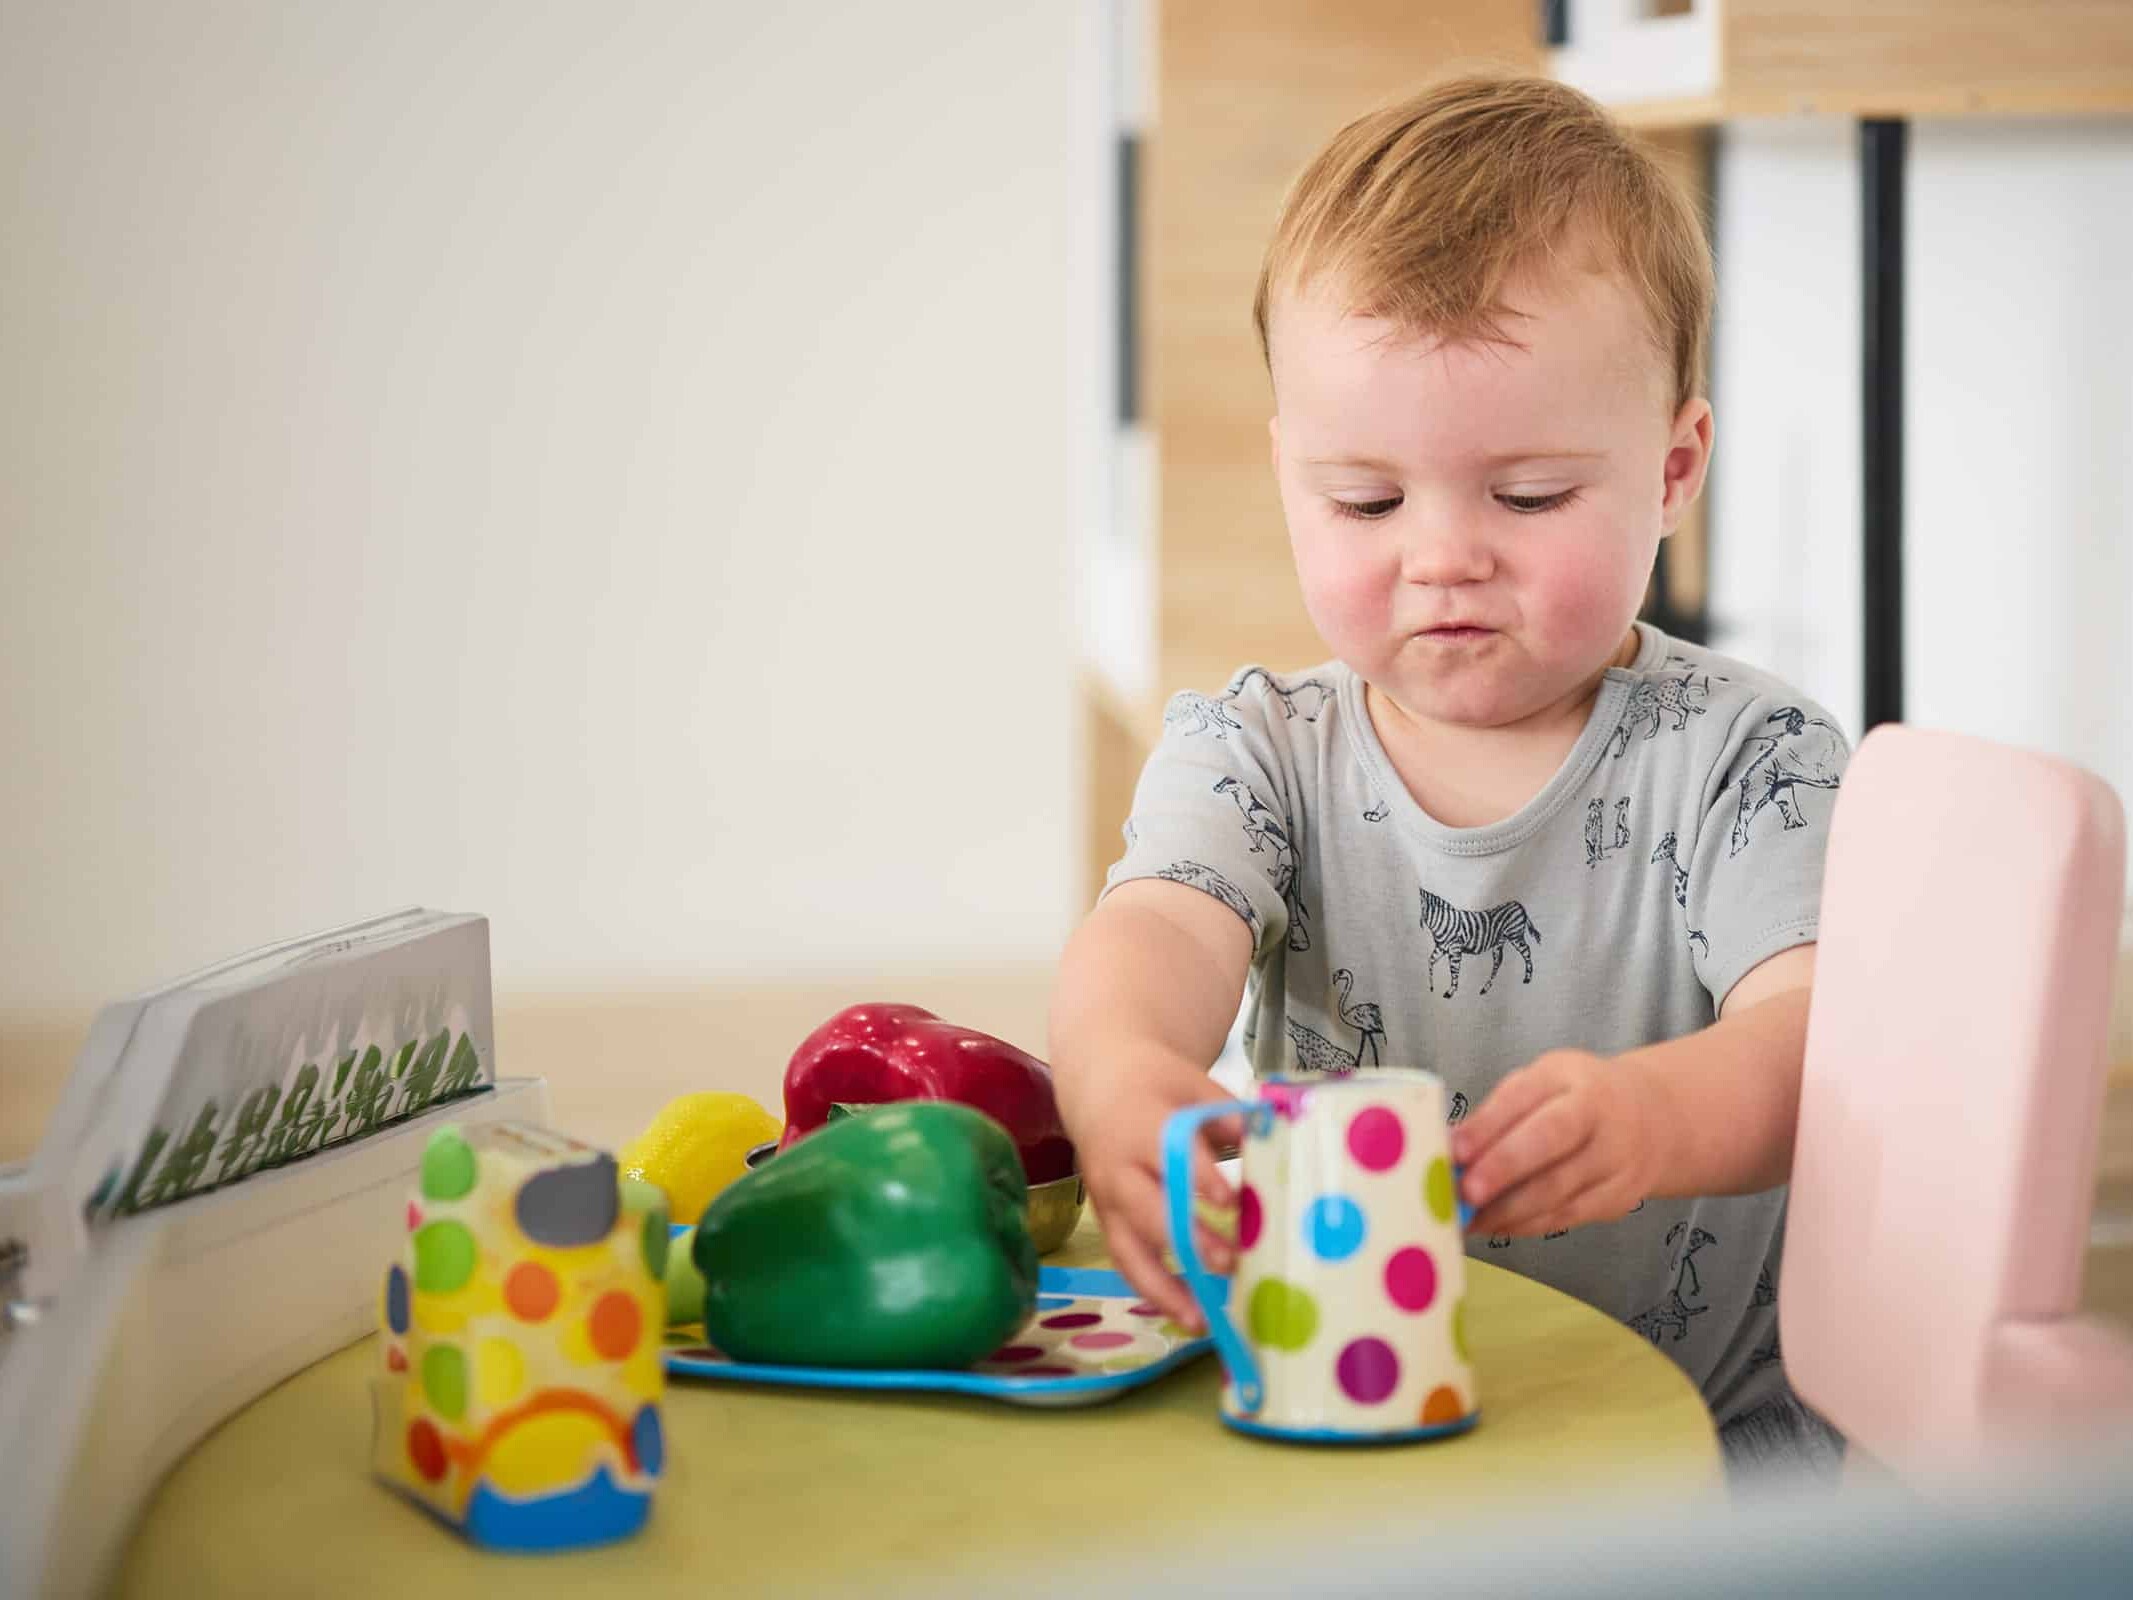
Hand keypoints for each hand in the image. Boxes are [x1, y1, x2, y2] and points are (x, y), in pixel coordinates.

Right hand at [1055, 1051, 1239, 1329]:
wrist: (1098, 1083)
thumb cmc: (1157, 1085)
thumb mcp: (1195, 1085)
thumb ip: (1232, 1117)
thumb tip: (1276, 1141)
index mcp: (1141, 1126)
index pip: (1168, 1155)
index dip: (1199, 1178)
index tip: (1231, 1200)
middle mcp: (1117, 1169)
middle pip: (1146, 1211)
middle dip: (1186, 1240)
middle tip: (1230, 1263)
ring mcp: (1107, 1201)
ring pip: (1128, 1250)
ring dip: (1163, 1288)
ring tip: (1201, 1319)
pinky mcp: (1107, 1222)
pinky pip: (1126, 1261)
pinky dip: (1154, 1292)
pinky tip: (1188, 1314)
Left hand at [1451, 1049, 1659, 1238]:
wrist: (1652, 1118)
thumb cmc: (1572, 1098)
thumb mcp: (1539, 1085)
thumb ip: (1498, 1113)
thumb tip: (1445, 1149)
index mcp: (1569, 1077)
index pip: (1525, 1098)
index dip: (1487, 1126)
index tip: (1452, 1150)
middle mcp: (1599, 1115)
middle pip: (1549, 1141)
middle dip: (1501, 1169)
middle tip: (1463, 1192)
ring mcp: (1614, 1159)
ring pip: (1558, 1189)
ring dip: (1506, 1210)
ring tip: (1466, 1219)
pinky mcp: (1618, 1197)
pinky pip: (1566, 1217)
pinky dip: (1525, 1226)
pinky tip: (1494, 1227)